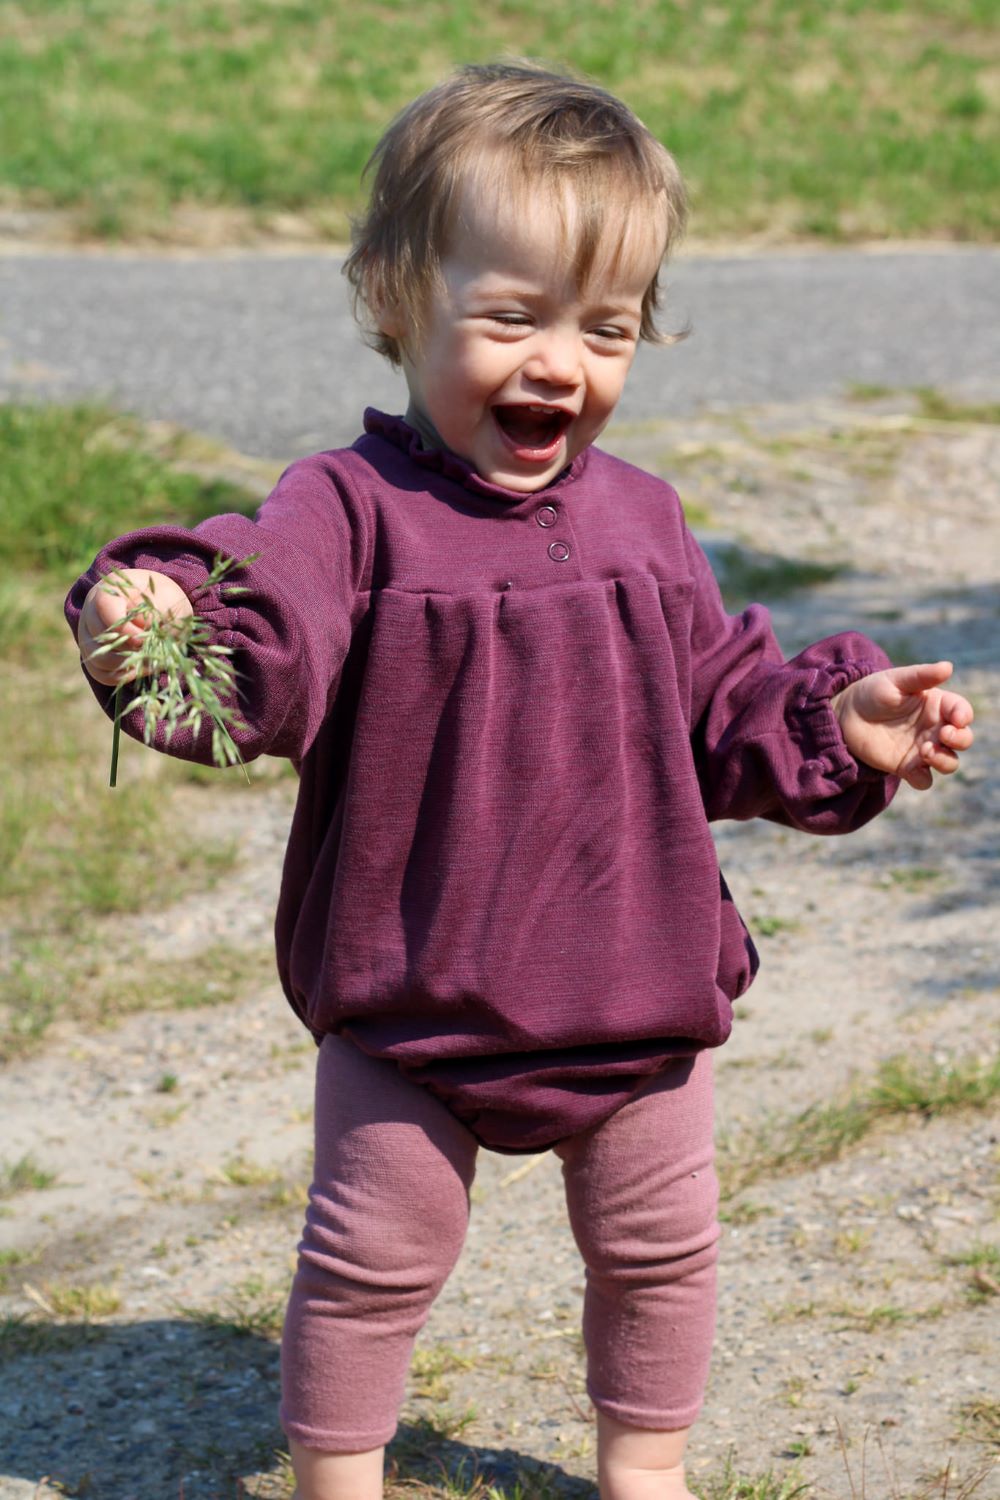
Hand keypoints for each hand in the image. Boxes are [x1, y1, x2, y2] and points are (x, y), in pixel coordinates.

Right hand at [78, 568, 192, 685]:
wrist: (158, 608)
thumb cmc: (163, 601)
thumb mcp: (169, 599)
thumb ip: (159, 610)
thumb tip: (144, 629)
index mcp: (109, 591)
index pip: (104, 607)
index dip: (124, 629)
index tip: (143, 639)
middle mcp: (91, 610)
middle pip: (98, 636)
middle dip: (127, 649)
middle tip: (149, 651)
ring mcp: (88, 633)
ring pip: (96, 657)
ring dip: (123, 665)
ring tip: (146, 662)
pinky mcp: (93, 653)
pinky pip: (98, 672)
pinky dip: (119, 676)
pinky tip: (138, 670)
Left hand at [832, 661, 973, 790]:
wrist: (846, 714)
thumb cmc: (874, 692)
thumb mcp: (896, 680)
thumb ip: (921, 676)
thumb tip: (948, 667)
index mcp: (938, 706)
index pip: (962, 712)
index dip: (964, 716)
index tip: (956, 719)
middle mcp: (935, 729)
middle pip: (963, 740)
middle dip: (960, 739)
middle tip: (943, 735)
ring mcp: (922, 749)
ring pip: (949, 762)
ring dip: (944, 760)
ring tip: (925, 751)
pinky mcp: (907, 767)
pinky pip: (924, 780)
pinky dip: (923, 779)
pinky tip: (913, 769)